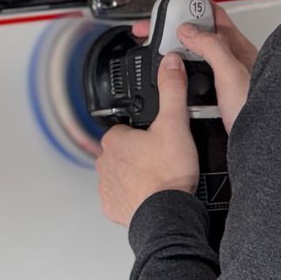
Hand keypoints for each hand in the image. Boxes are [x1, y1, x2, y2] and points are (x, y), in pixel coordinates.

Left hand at [97, 52, 199, 225]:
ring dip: (136, 176)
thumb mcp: (175, 124)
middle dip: (140, 154)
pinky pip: (122, 198)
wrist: (166, 215)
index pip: (125, 129)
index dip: (144, 132)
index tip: (159, 139)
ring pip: (121, 175)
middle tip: (163, 159)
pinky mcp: (113, 208)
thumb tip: (170, 64)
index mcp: (114, 141)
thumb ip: (172, 91)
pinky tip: (152, 195)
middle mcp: (104, 164)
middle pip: (123, 152)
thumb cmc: (167, 175)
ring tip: (160, 178)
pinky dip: (135, 197)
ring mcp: (107, 187)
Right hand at [132, 0, 260, 131]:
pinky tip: (171, 80)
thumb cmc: (258, 107)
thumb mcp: (231, 73)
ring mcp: (220, 78)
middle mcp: (228, 60)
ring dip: (173, 54)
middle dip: (171, 28)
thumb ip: (210, 47)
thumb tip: (187, 29)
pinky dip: (177, 77)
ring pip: (191, 57)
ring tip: (155, 51)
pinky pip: (190, 80)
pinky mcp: (213, 96)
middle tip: (150, 28)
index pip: (210, 12)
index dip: (189, 2)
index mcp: (235, 46)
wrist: (262, 141)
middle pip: (196, 34)